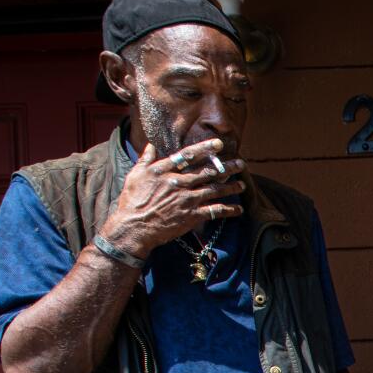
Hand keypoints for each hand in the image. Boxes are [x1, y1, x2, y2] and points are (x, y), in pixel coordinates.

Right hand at [101, 139, 245, 258]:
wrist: (133, 228)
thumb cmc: (131, 201)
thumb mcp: (134, 176)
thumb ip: (145, 159)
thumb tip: (150, 145)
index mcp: (164, 170)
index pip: (188, 155)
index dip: (205, 148)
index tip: (219, 144)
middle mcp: (178, 182)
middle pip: (207, 171)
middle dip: (226, 167)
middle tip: (240, 163)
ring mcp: (187, 199)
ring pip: (214, 189)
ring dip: (231, 187)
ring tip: (242, 184)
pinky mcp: (191, 216)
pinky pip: (215, 211)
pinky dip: (228, 210)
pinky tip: (239, 210)